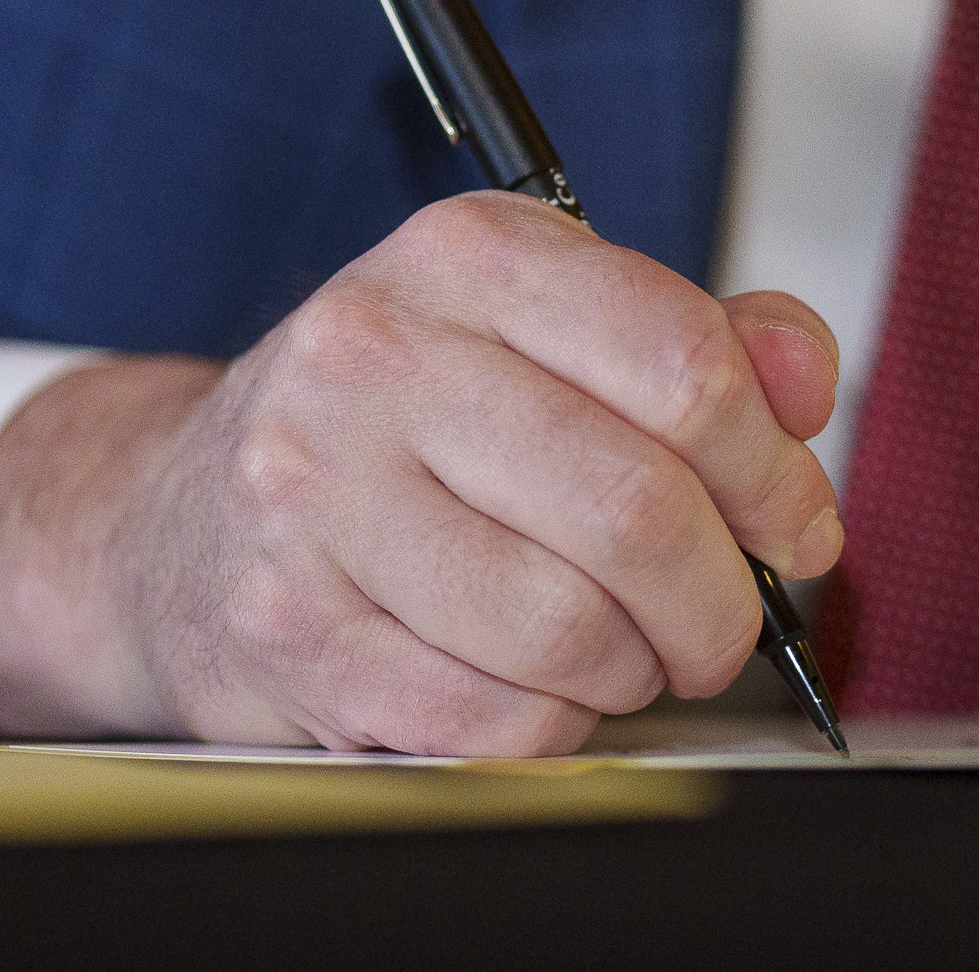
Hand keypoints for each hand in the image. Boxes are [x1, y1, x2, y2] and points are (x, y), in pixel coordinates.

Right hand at [0, 191, 843, 753]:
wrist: (174, 519)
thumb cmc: (399, 425)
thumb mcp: (545, 330)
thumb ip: (701, 339)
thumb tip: (804, 377)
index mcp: (466, 254)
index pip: (682, 361)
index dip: (773, 467)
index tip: (794, 523)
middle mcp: (374, 352)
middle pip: (638, 505)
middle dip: (720, 598)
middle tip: (723, 624)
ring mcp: (313, 492)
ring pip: (571, 625)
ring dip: (635, 669)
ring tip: (624, 652)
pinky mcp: (287, 627)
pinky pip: (494, 716)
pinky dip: (555, 725)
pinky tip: (541, 688)